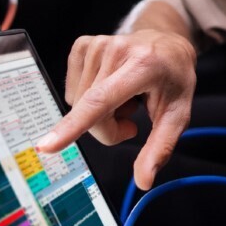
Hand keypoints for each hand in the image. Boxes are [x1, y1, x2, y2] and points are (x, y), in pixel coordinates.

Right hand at [37, 28, 197, 189]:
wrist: (167, 45)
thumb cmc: (173, 80)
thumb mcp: (177, 115)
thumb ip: (160, 148)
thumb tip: (144, 181)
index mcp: (144, 65)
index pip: (101, 101)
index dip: (74, 126)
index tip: (47, 145)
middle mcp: (116, 49)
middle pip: (91, 113)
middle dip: (109, 129)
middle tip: (132, 119)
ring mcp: (96, 44)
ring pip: (78, 106)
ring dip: (100, 113)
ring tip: (125, 97)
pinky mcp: (81, 45)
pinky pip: (72, 92)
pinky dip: (89, 99)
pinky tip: (110, 87)